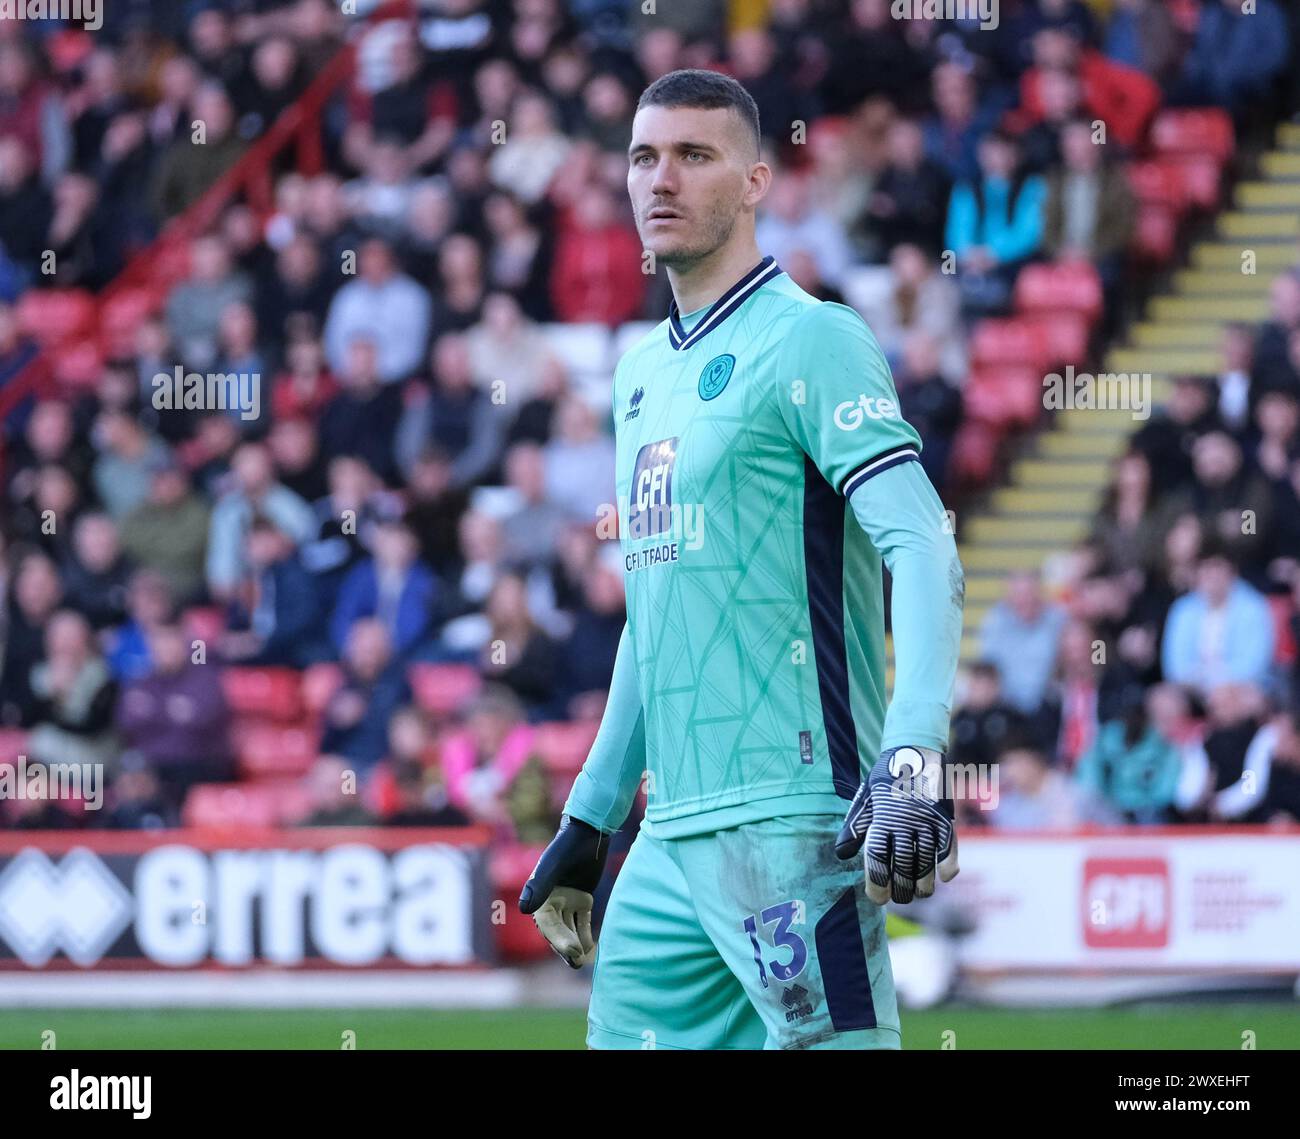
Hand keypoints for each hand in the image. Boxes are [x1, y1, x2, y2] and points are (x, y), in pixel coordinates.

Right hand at [518, 815, 608, 967]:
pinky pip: (581, 919)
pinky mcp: (582, 897)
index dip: (558, 939)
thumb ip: (540, 884)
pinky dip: (585, 932)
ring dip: (574, 943)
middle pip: (558, 928)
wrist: (589, 829)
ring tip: (580, 962)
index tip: (573, 951)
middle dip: (566, 946)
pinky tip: (591, 946)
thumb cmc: (569, 844)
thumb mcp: (554, 864)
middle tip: (577, 961)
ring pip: (569, 927)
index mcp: (540, 893)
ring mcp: (567, 899)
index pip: (548, 923)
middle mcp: (551, 898)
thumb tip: (524, 910)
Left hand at [835, 746, 959, 904]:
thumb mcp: (866, 798)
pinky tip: (944, 878)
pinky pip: (949, 846)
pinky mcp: (945, 817)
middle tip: (897, 897)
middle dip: (899, 888)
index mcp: (882, 817)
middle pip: (902, 865)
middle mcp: (905, 820)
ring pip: (927, 861)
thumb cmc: (886, 780)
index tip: (877, 897)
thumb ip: (855, 826)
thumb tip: (841, 855)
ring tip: (917, 893)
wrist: (914, 751)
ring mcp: (927, 819)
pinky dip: (948, 864)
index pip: (876, 857)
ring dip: (923, 883)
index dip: (876, 882)